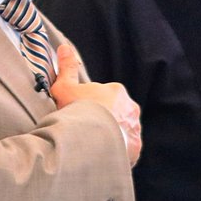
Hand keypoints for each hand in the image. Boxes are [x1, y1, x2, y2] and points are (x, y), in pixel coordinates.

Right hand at [51, 44, 141, 165]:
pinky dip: (117, 150)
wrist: (90, 139)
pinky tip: (102, 153)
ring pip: (122, 130)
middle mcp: (130, 108)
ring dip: (112, 135)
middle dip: (104, 119)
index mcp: (116, 91)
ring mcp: (135, 128)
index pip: (104, 97)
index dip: (90, 104)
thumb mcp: (65, 87)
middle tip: (86, 128)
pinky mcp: (135, 147)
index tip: (80, 113)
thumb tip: (65, 47)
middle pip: (116, 113)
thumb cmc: (77, 110)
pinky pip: (126, 148)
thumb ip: (67, 67)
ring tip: (94, 143)